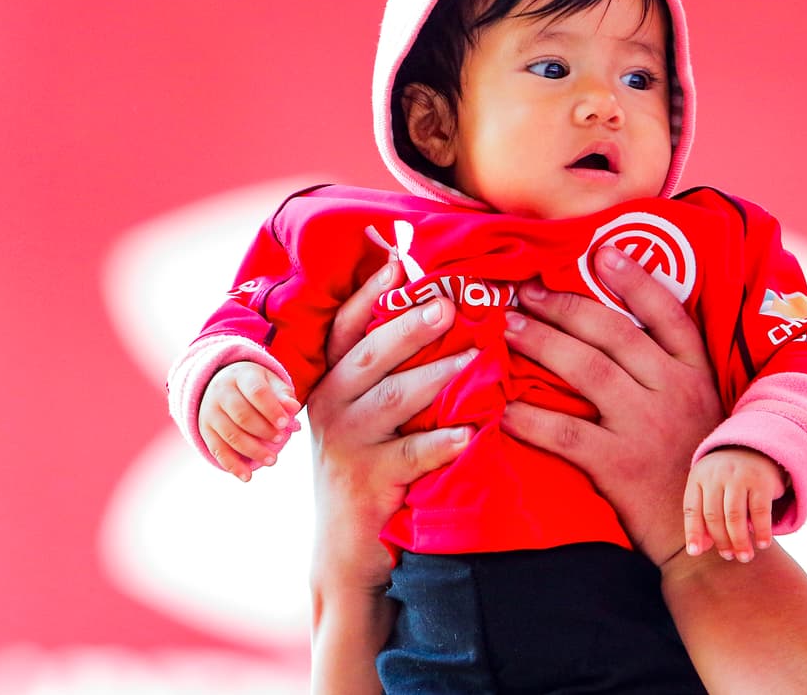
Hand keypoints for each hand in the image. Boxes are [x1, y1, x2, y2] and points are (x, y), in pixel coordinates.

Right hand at [199, 360, 301, 480]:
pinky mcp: (205, 430)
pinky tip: (247, 477)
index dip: (271, 409)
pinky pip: (217, 450)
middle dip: (263, 430)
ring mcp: (210, 412)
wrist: (221, 384)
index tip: (286, 424)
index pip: (256, 392)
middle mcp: (221, 392)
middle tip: (280, 441)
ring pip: (230, 434)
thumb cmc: (255, 386)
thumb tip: (293, 408)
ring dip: (252, 450)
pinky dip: (232, 465)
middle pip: (241, 414)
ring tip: (272, 460)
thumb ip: (283, 395)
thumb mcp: (270, 382)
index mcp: (241, 375)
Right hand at [306, 261, 473, 594]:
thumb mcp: (373, 413)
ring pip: (390, 399)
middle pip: (368, 354)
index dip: (370, 292)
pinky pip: (408, 457)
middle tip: (448, 302)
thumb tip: (443, 305)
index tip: (399, 259)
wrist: (347, 547)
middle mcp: (332, 406)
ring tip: (475, 358)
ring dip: (433, 375)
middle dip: (408, 325)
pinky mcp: (368, 482)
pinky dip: (438, 444)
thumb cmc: (373, 465)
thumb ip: (395, 367)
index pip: (346, 327)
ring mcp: (346, 445)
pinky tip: (468, 434)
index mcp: (334, 380)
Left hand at [500, 245, 723, 565]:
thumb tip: (616, 325)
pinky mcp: (620, 466)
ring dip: (542, 342)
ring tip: (508, 326)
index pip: (666, 313)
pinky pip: (565, 433)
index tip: (601, 251)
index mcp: (694, 372)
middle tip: (525, 289)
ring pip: (586, 370)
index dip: (633, 279)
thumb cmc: (692, 464)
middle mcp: (673, 391)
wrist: (704, 533)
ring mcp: (646, 427)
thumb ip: (667, 369)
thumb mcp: (700, 406)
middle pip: (612, 332)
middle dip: (564, 305)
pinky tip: (503, 406)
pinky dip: (530, 417)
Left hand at [684, 446, 785, 562]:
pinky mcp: (761, 481)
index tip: (695, 553)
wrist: (756, 449)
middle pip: (714, 516)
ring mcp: (738, 476)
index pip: (692, 509)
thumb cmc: (727, 479)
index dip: (693, 533)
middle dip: (722, 541)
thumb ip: (703, 516)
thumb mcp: (710, 490)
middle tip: (730, 557)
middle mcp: (716, 475)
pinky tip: (763, 544)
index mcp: (698, 477)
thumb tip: (699, 549)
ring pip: (735, 516)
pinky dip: (761, 531)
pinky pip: (760, 511)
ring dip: (740, 541)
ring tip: (745, 556)